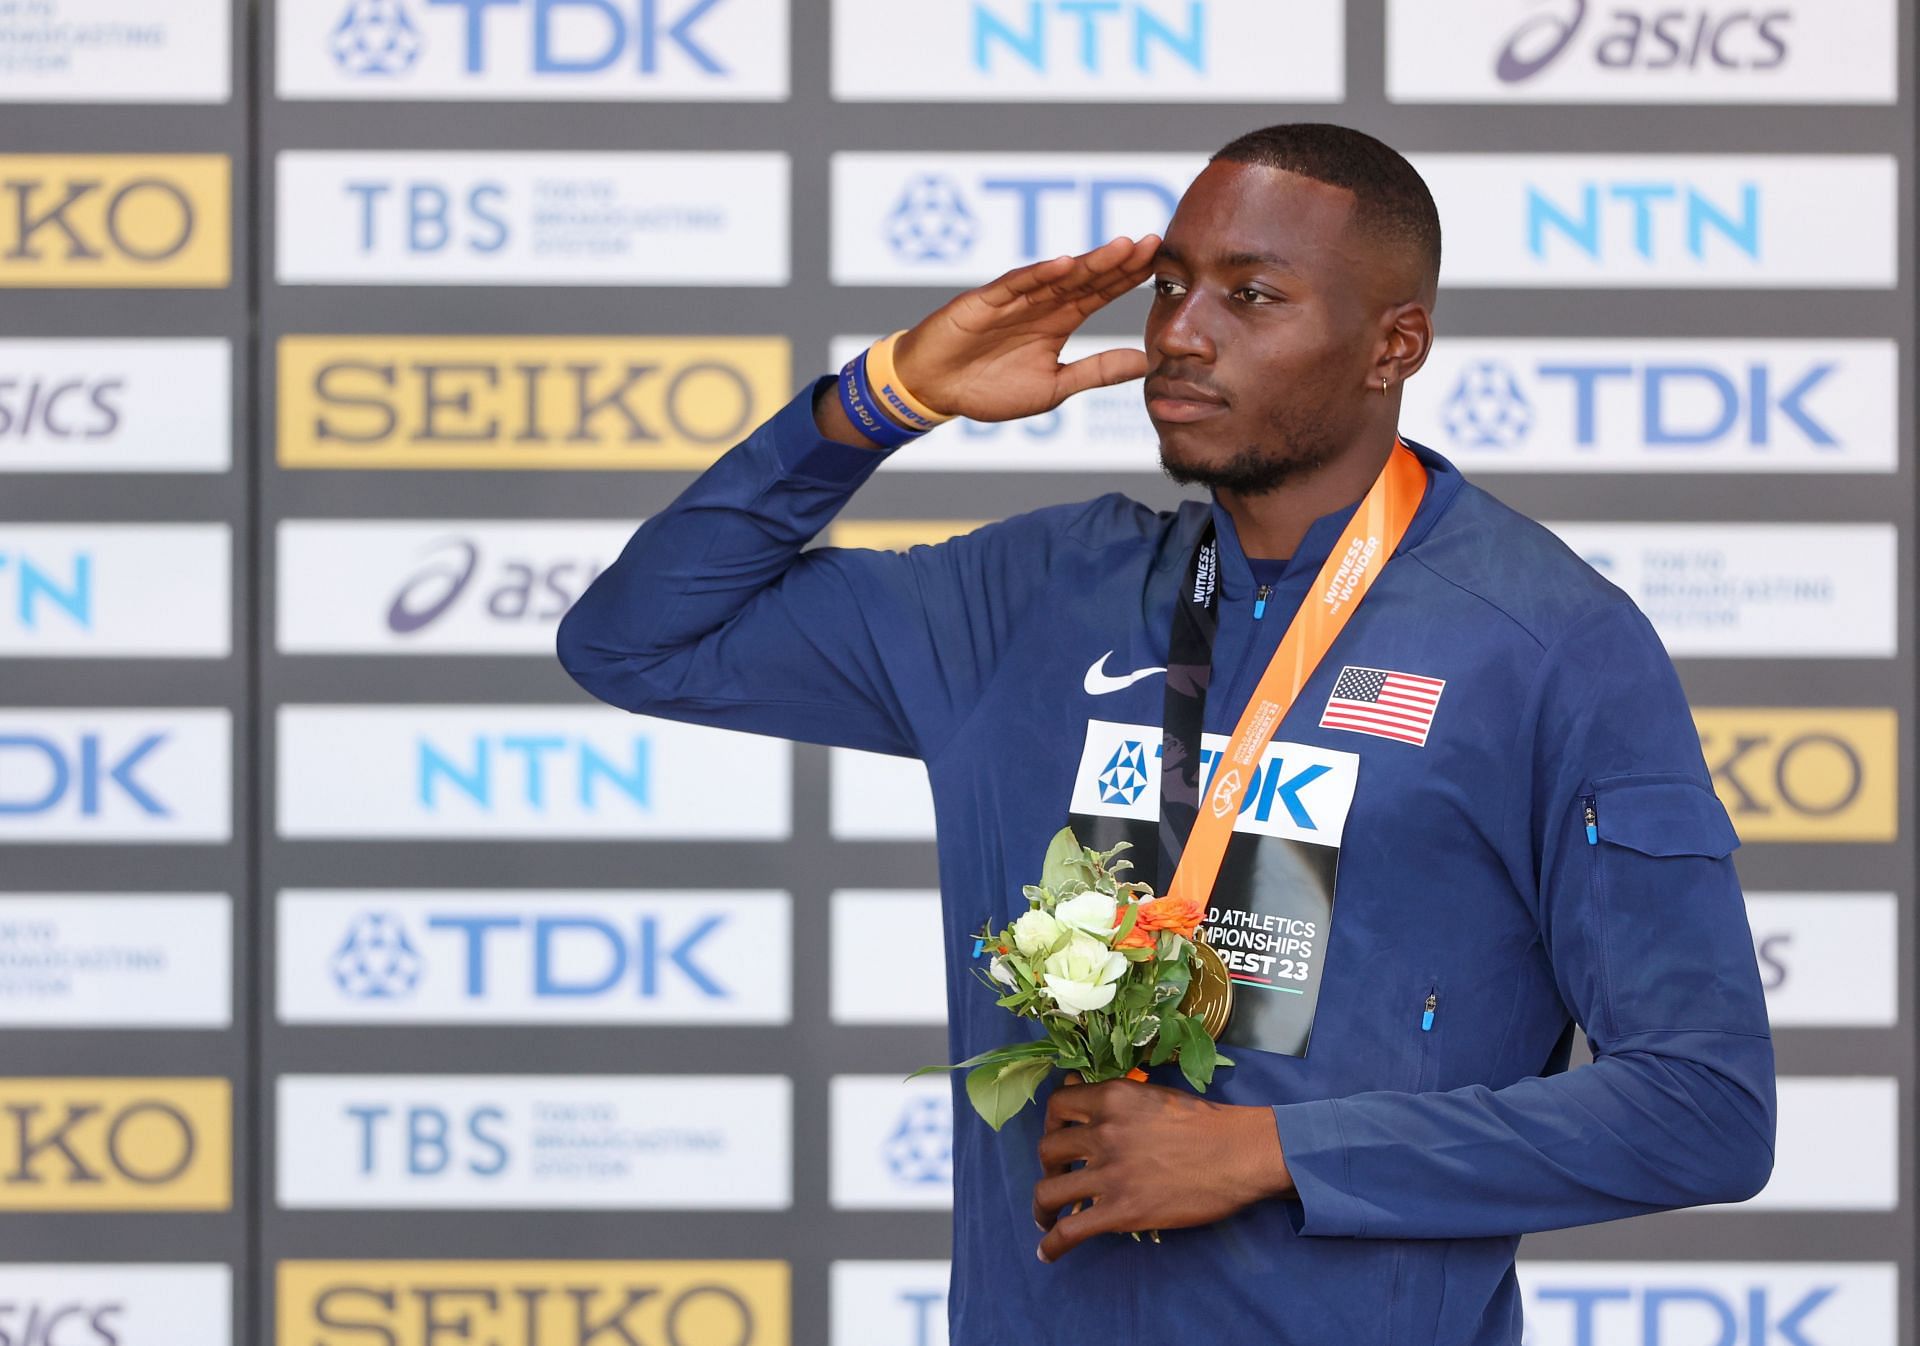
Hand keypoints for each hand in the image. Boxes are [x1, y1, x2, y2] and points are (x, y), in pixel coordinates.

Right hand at [892, 235, 1159, 423]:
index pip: (1100, 294)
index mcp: (1058, 321)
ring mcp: (1012, 300)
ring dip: (1088, 262)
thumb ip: (1095, 372)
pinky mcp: (983, 302)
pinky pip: (1014, 285)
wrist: (934, 389)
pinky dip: (1037, 275)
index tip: (1159, 264)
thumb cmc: (988, 388)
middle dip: (1119, 261)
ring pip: (1057, 276)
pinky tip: (1063, 264)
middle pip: (1086, 278)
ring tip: (1121, 247)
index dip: (1128, 278)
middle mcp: (1040, 304)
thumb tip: (1145, 363)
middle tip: (1153, 243)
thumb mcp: (1053, 387)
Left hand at [1033, 1072, 1292, 1262]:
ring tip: (1046, 1217)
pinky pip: (1070, 1230)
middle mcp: (1103, 1132)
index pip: (1057, 1106)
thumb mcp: (1152, 1095)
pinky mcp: (1121, 1211)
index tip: (1058, 1137)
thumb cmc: (1203, 1122)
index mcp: (1111, 1099)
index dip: (1051, 1124)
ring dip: (1043, 1207)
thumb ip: (1115, 1098)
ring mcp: (1110, 1173)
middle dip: (1048, 1167)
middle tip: (1060, 1178)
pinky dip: (1052, 1245)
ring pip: (1049, 1192)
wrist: (1237, 1153)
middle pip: (1048, 1151)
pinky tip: (1047, 1253)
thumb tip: (1078, 1090)